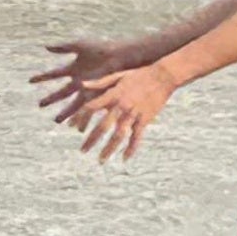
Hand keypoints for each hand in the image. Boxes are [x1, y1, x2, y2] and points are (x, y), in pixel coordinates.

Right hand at [29, 34, 154, 114]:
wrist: (119, 57)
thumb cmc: (101, 49)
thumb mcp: (79, 46)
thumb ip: (62, 47)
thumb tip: (45, 47)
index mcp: (73, 69)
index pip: (54, 74)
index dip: (42, 77)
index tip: (30, 80)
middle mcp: (78, 81)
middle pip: (62, 92)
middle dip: (51, 99)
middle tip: (40, 105)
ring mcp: (87, 89)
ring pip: (73, 104)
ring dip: (65, 112)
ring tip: (57, 121)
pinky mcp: (96, 95)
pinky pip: (87, 108)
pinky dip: (82, 117)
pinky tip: (78, 126)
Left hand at [58, 59, 180, 163]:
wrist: (163, 76)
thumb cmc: (139, 75)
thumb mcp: (118, 75)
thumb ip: (100, 82)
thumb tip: (82, 85)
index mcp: (113, 94)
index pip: (91, 107)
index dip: (80, 118)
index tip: (73, 128)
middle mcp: (121, 106)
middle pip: (102, 126)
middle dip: (91, 140)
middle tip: (82, 150)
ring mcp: (133, 114)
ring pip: (119, 135)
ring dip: (109, 149)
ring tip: (100, 160)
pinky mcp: (145, 119)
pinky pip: (137, 137)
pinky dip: (131, 148)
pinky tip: (125, 158)